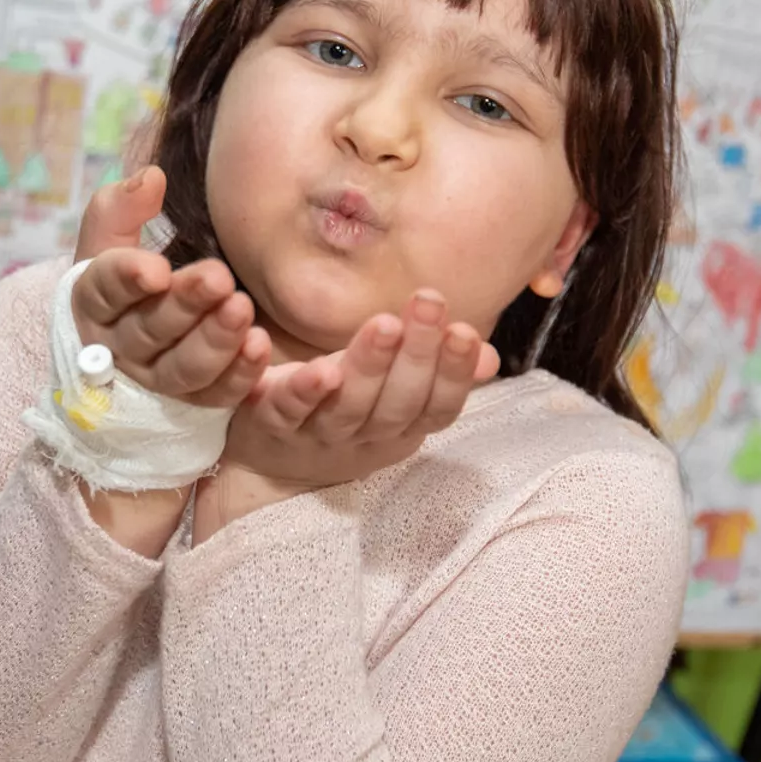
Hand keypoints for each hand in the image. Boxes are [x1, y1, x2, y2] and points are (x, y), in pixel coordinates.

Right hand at [71, 166, 269, 407]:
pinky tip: (261, 347)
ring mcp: (157, 382)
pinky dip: (241, 375)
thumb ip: (123, 207)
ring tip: (242, 310)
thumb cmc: (130, 278)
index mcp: (94, 303)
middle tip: (218, 278)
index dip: (126, 279)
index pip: (103, 290)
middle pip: (149, 331)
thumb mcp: (111, 241)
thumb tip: (151, 177)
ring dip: (215, 342)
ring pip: (183, 370)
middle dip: (184, 305)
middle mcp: (121, 349)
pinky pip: (218, 397)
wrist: (139, 341)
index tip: (156, 267)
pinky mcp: (195, 404)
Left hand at [220, 290, 498, 494]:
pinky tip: (319, 368)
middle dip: (417, 356)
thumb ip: (438, 372)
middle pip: (397, 404)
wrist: (271, 458)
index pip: (438, 408)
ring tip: (385, 324)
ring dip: (369, 365)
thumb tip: (488, 357)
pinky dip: (304, 391)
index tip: (465, 331)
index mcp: (400, 428)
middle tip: (428, 303)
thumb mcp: (396, 393)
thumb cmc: (346, 408)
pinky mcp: (273, 424)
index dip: (454, 375)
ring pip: (348, 406)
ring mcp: (318, 435)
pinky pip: (289, 410)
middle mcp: (364, 436)